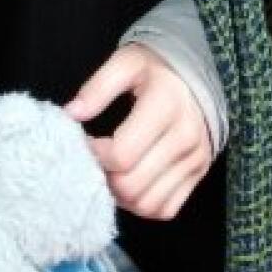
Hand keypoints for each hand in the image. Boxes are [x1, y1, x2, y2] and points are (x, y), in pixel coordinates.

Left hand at [63, 43, 213, 220]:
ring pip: (147, 204)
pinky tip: (131, 183)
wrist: (200, 76)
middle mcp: (185, 138)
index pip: (122, 154)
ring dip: (121, 197)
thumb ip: (98, 87)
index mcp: (166, 105)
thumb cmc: (156, 68)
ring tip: (110, 173)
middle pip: (132, 186)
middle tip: (95, 161)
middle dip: (104, 179)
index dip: (95, 155)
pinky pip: (166, 209)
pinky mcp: (198, 175)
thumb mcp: (126, 62)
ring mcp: (194, 161)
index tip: (86, 142)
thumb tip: (71, 114)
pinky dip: (143, 205)